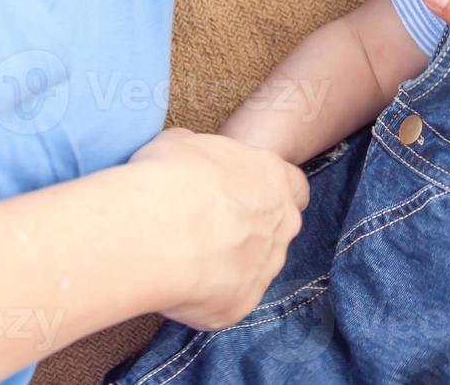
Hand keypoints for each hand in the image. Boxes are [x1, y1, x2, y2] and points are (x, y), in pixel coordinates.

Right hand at [129, 128, 308, 329]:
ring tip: (183, 261)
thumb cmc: (169, 176)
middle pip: (276, 231)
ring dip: (226, 267)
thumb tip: (187, 159)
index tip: (244, 198)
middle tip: (205, 232)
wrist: (156, 230)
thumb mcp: (183, 145)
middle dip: (248, 233)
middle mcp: (281, 224)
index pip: (294, 187)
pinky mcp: (242, 304)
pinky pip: (226, 302)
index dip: (270, 192)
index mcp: (274, 178)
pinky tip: (175, 286)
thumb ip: (201, 156)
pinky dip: (204, 298)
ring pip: (253, 270)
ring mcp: (265, 267)